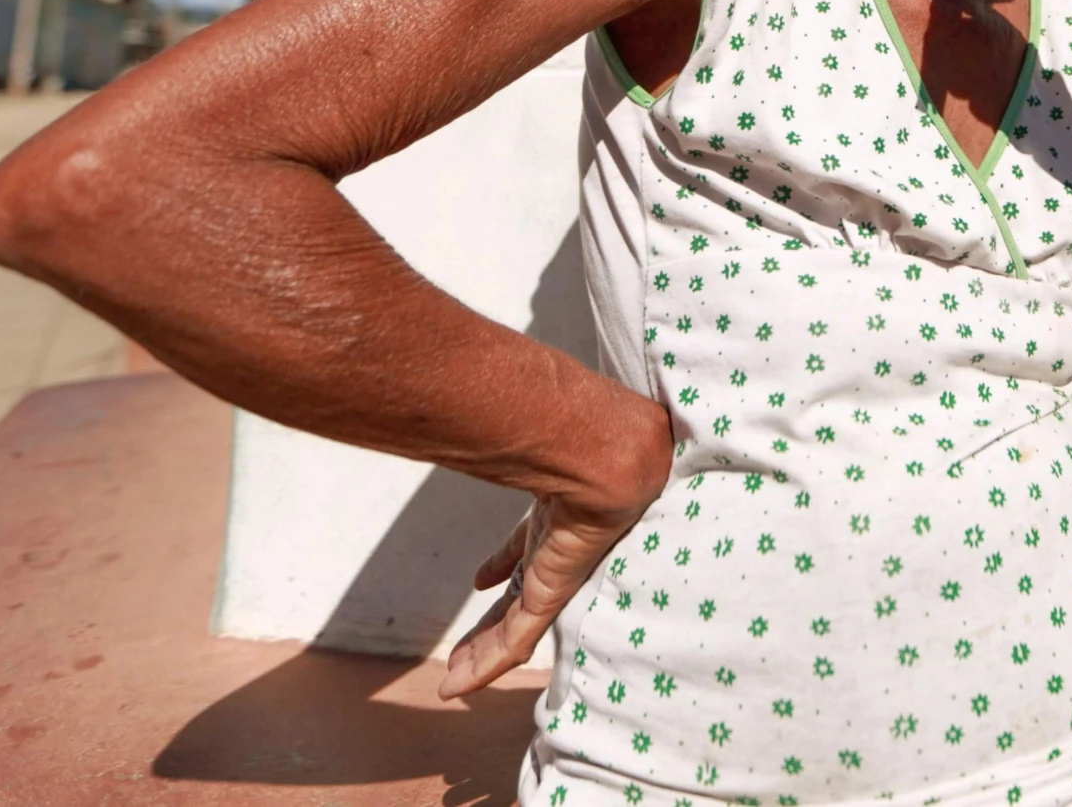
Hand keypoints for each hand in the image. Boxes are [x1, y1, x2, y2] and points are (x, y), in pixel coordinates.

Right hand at [438, 409, 671, 698]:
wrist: (614, 449)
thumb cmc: (586, 428)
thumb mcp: (541, 437)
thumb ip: (510, 426)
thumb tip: (479, 386)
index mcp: (558, 512)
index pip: (527, 548)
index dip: (504, 563)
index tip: (482, 579)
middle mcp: (557, 548)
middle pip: (517, 596)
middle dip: (490, 624)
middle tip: (464, 648)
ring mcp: (556, 572)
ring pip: (513, 628)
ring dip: (482, 653)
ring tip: (457, 678)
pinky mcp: (554, 590)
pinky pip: (516, 638)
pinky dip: (487, 664)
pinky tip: (461, 685)